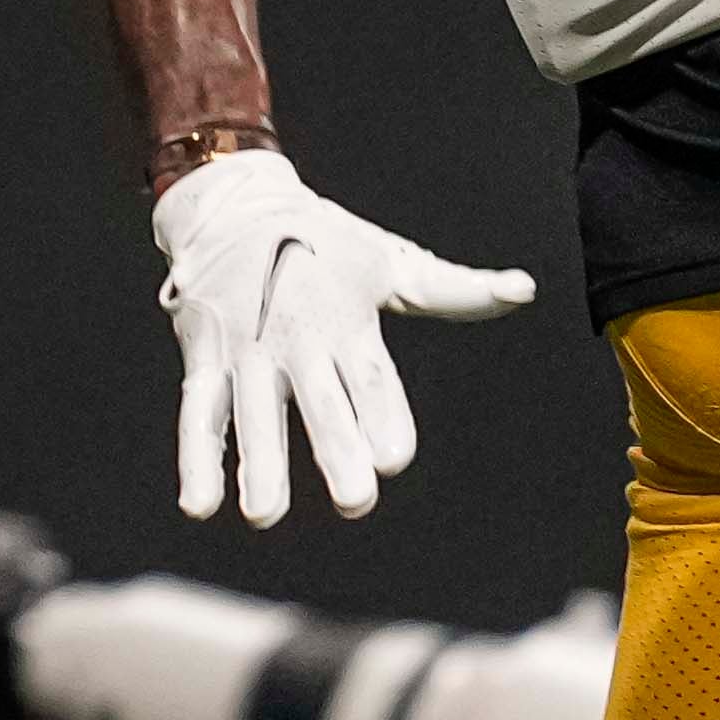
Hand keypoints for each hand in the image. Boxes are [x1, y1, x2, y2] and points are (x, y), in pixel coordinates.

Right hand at [151, 144, 534, 526]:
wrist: (231, 204)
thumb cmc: (326, 245)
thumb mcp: (390, 262)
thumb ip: (455, 290)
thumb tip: (524, 290)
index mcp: (348, 321)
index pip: (370, 376)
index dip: (382, 414)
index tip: (393, 460)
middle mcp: (298, 338)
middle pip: (319, 401)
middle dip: (335, 448)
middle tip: (354, 499)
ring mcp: (247, 351)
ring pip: (253, 414)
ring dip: (259, 464)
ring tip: (266, 515)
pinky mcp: (204, 359)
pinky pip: (197, 414)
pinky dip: (195, 459)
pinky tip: (199, 506)